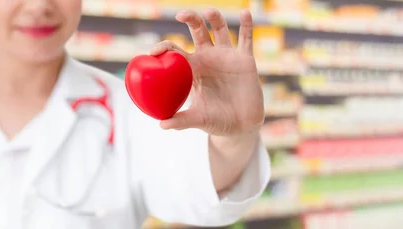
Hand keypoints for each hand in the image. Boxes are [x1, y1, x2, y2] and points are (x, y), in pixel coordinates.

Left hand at [153, 9, 263, 135]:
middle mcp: (209, 58)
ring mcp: (227, 56)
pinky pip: (247, 39)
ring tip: (209, 12)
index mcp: (193, 69)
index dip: (164, 48)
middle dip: (190, 19)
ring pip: (220, 29)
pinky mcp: (245, 60)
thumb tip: (162, 125)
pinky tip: (245, 13)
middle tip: (180, 15)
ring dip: (215, 17)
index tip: (155, 51)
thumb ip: (182, 121)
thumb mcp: (199, 119)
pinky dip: (247, 25)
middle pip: (197, 30)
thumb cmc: (216, 121)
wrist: (242, 126)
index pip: (176, 52)